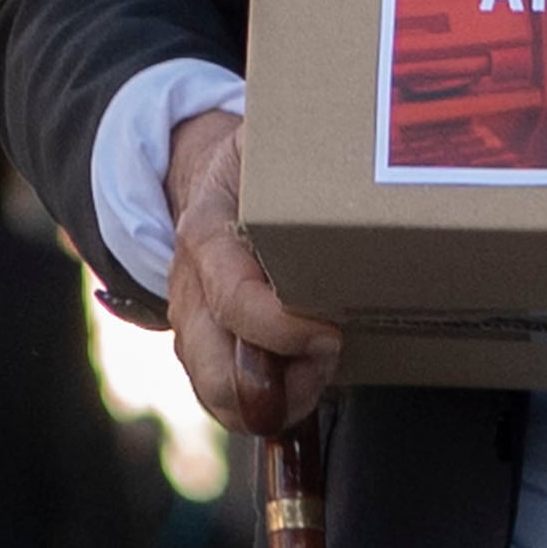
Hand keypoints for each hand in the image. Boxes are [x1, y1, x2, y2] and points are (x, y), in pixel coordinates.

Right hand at [163, 108, 337, 436]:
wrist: (202, 176)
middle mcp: (189, 286)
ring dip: (274, 403)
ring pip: (214, 391)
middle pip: (213, 366)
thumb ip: (293, 145)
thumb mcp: (265, 137)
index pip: (235, 299)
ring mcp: (192, 321)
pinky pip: (222, 397)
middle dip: (276, 387)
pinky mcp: (204, 346)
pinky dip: (263, 409)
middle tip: (328, 361)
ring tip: (320, 379)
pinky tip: (302, 392)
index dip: (284, 328)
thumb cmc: (252, 162)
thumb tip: (357, 148)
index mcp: (207, 234)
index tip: (330, 331)